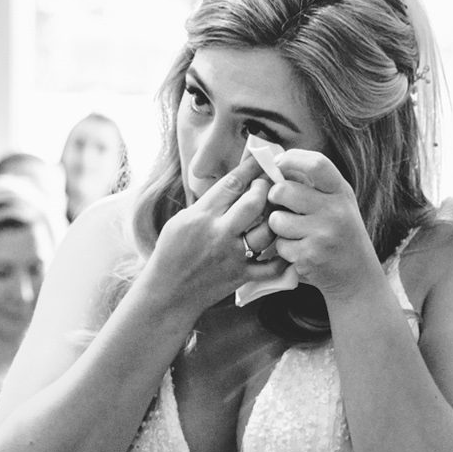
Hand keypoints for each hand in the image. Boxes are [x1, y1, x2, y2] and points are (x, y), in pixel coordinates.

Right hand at [142, 154, 287, 315]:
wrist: (167, 293)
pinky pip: (271, 267)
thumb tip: (232, 186)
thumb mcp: (180, 221)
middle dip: (265, 188)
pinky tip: (285, 246)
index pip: (232, 183)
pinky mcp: (241, 276)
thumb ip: (206, 205)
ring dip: (276, 218)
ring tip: (277, 211)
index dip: (250, 168)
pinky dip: (283, 258)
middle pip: (254, 203)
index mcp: (202, 216)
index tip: (261, 158)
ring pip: (266, 231)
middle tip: (269, 184)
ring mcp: (232, 256)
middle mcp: (219, 234)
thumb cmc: (170, 254)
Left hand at [261, 149, 379, 299]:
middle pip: (285, 190)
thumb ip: (314, 186)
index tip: (278, 163)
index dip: (292, 159)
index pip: (316, 164)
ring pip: (277, 219)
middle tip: (278, 203)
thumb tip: (276, 164)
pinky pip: (280, 245)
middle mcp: (335, 211)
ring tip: (292, 232)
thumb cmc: (340, 233)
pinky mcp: (310, 256)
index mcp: (341, 192)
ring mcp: (323, 234)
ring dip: (277, 226)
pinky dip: (283, 249)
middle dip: (274, 196)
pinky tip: (299, 251)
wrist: (357, 275)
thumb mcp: (337, 203)